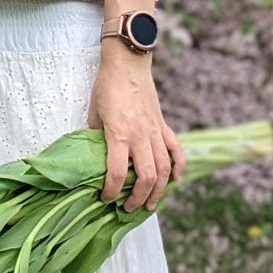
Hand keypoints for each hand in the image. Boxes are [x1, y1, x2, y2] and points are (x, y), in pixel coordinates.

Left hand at [87, 49, 184, 212]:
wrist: (128, 64)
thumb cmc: (106, 86)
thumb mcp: (94, 113)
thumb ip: (96, 137)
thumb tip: (95, 157)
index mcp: (119, 134)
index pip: (117, 172)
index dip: (110, 191)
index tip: (105, 198)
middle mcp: (140, 136)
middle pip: (146, 177)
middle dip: (138, 198)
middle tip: (128, 208)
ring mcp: (155, 131)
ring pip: (164, 169)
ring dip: (158, 190)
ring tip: (150, 204)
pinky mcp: (163, 125)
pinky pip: (175, 150)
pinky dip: (178, 167)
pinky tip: (175, 180)